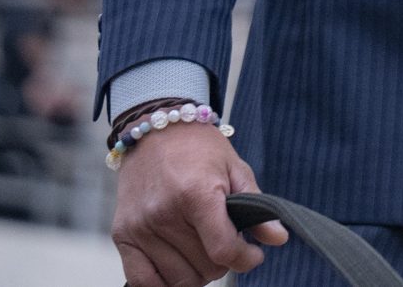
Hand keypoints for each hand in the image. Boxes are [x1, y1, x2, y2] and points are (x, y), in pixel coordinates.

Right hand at [112, 119, 285, 286]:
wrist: (156, 132)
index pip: (224, 250)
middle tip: (225, 244)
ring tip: (204, 252)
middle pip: (204, 267)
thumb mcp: (236, 169)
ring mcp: (140, 227)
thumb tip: (279, 239)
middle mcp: (164, 214)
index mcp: (197, 194)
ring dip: (197, 274)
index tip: (253, 255)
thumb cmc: (201, 149)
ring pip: (178, 280)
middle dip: (223, 262)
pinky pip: (142, 282)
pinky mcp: (122, 236)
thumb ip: (257, 207)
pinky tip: (179, 267)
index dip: (246, 259)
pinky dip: (163, 284)